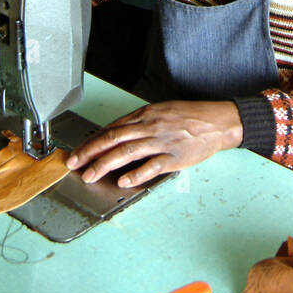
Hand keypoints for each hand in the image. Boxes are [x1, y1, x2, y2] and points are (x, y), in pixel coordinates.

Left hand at [66, 100, 243, 187]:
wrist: (217, 121)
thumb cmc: (190, 116)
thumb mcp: (161, 111)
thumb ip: (139, 122)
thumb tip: (116, 135)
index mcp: (145, 115)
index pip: (111, 128)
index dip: (92, 141)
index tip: (78, 151)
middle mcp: (150, 127)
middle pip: (113, 139)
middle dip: (90, 152)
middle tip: (75, 163)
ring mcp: (162, 142)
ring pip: (126, 152)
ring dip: (105, 164)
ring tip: (91, 175)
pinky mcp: (175, 157)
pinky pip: (152, 166)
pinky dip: (136, 174)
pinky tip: (124, 181)